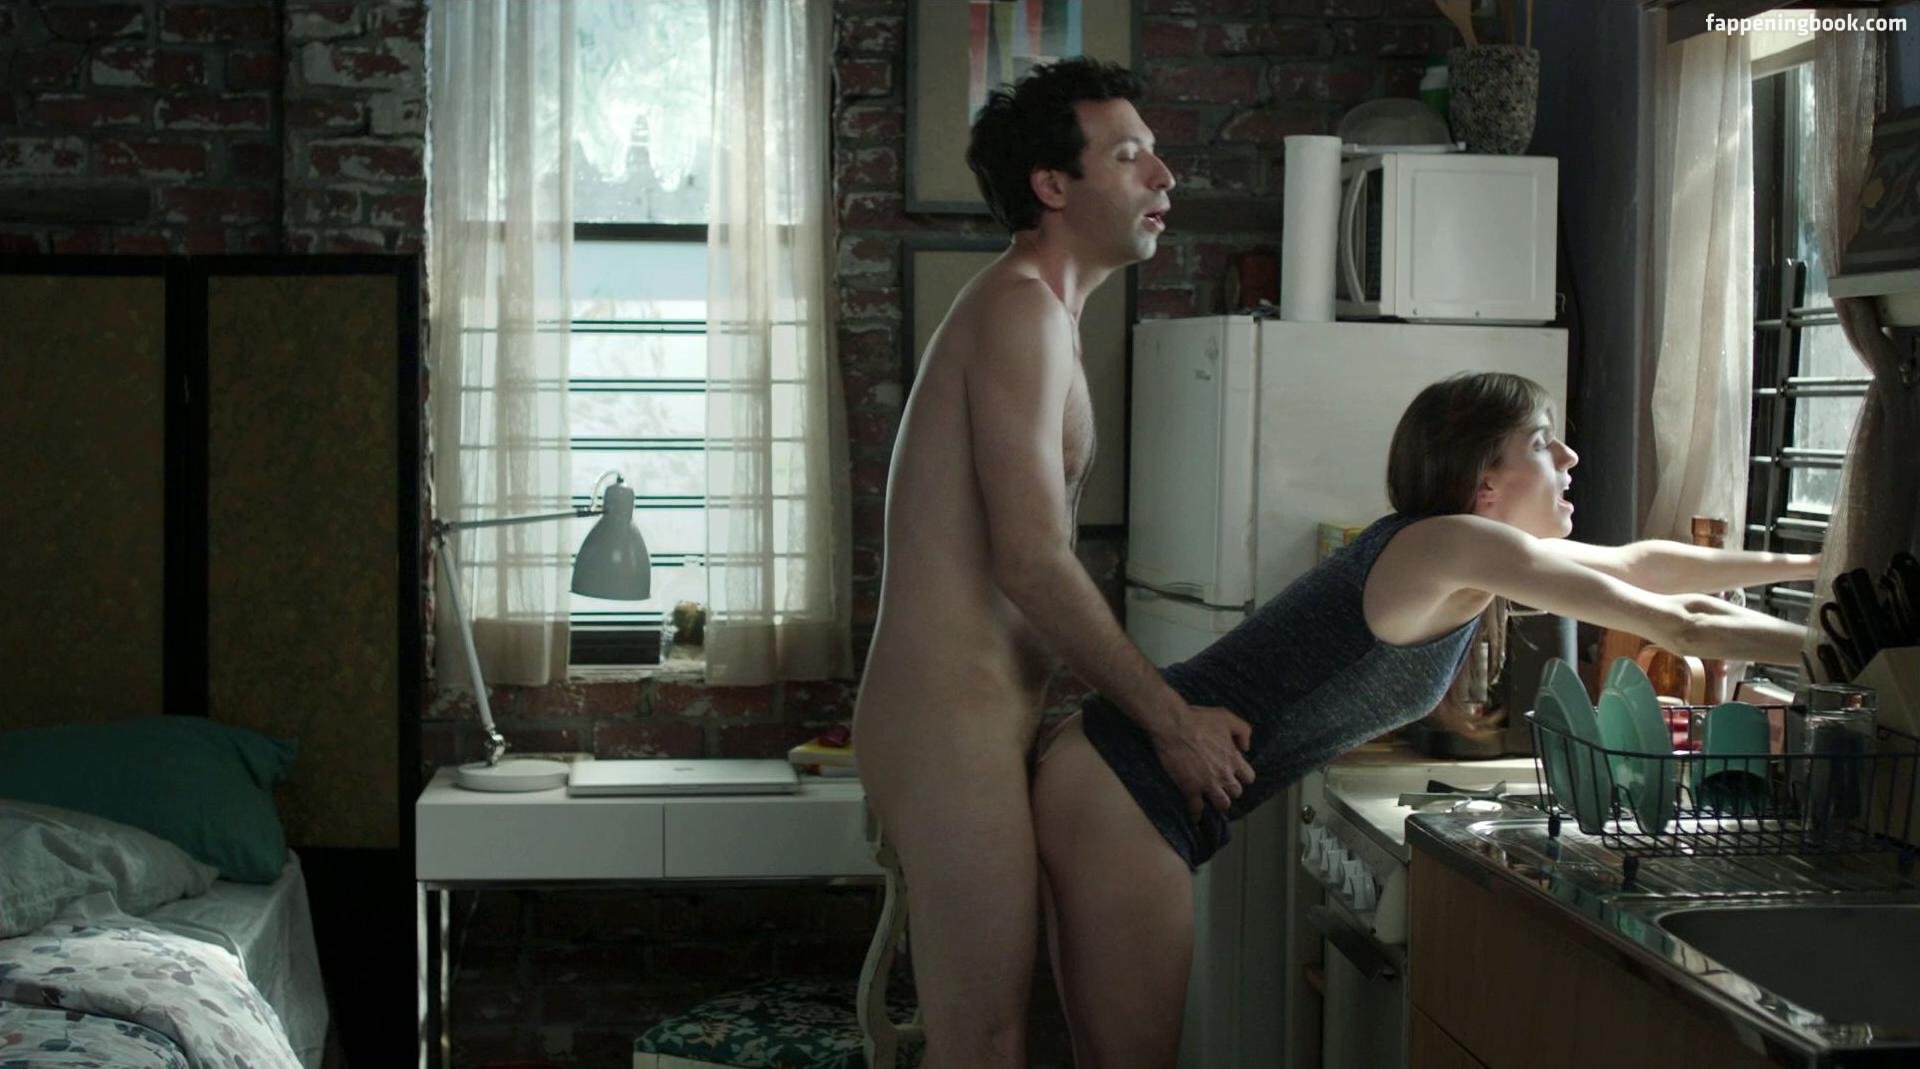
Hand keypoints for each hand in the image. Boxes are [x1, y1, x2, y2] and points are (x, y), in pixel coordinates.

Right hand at [1150, 703, 1256, 823]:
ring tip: (1211, 799)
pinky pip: (1196, 809)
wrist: (1173, 725)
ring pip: (1222, 804)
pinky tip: (1195, 816)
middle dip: (1230, 790)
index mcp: (1233, 758)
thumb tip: (1246, 747)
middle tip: (1222, 786)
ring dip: (1218, 802)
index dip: (1242, 777)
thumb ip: (1243, 731)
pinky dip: (1196, 814)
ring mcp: (1207, 783)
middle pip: (1236, 792)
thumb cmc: (1198, 719)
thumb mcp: (1227, 717)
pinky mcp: (1190, 788)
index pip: (1248, 777)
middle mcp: (1224, 774)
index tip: (1235, 775)